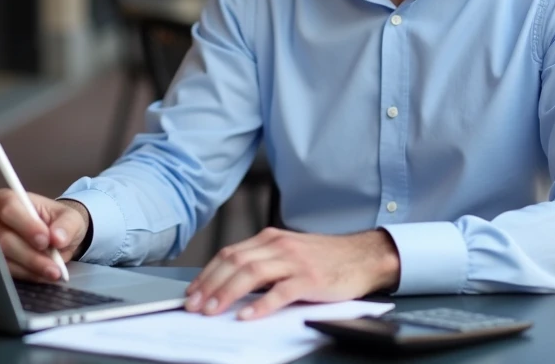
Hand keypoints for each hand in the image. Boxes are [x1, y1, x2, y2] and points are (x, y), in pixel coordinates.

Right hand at [0, 189, 89, 281]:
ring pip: (4, 259)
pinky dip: (29, 275)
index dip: (26, 225)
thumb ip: (66, 225)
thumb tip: (58, 238)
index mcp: (9, 199)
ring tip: (54, 273)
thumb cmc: (59, 221)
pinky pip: (8, 272)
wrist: (58, 237)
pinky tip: (44, 275)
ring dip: (31, 268)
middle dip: (30, 255)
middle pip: (3, 239)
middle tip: (53, 266)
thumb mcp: (71, 217)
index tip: (45, 240)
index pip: (9, 209)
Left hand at [184, 228, 399, 319]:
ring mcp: (294, 261)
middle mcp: (279, 246)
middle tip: (194, 306)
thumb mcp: (289, 254)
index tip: (192, 293)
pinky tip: (248, 316)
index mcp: (270, 238)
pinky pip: (280, 292)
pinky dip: (261, 305)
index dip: (207, 274)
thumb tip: (229, 286)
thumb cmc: (324, 258)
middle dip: (210, 285)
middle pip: (235, 262)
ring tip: (212, 311)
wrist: (362, 256)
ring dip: (227, 293)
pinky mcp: (310, 278)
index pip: (229, 254)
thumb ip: (263, 263)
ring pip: (252, 274)